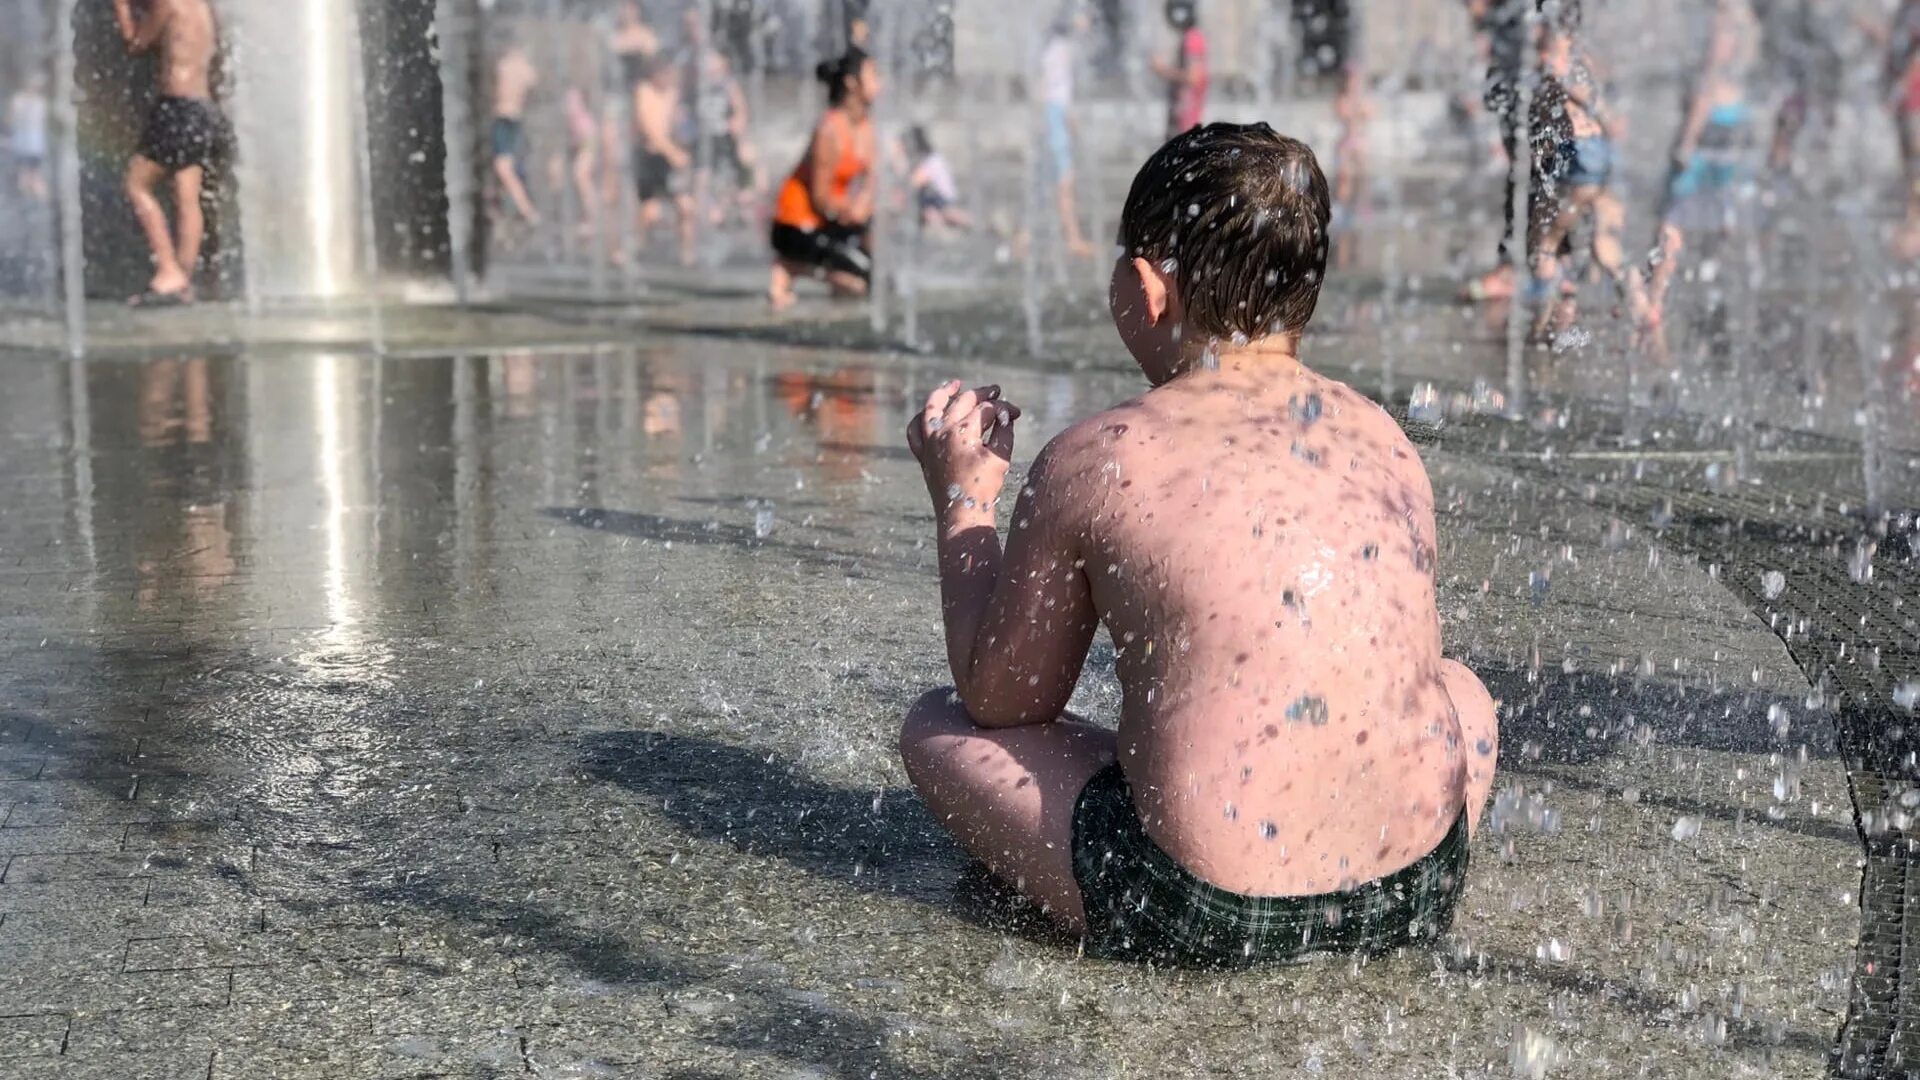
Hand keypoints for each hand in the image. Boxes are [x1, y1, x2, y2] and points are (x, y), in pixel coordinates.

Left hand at [906, 381, 1020, 518]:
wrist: (963, 514)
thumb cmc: (984, 487)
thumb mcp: (1001, 457)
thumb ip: (1004, 430)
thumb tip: (1003, 414)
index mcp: (961, 431)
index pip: (986, 409)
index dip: (1004, 408)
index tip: (1017, 414)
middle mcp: (940, 432)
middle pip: (962, 402)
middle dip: (982, 394)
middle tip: (996, 391)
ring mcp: (928, 443)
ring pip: (931, 408)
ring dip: (944, 393)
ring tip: (955, 384)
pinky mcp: (923, 456)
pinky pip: (915, 431)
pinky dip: (921, 419)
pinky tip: (930, 414)